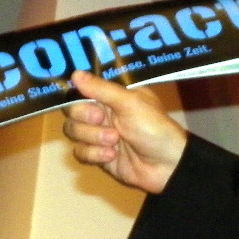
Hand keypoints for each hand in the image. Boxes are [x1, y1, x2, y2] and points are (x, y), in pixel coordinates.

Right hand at [62, 70, 187, 193]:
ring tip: (115, 142)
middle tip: (103, 121)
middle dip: (85, 118)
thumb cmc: (153, 127)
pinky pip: (79, 152)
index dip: (80, 96)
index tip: (92, 104)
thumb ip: (101, 89)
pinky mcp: (97, 155)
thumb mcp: (130, 103)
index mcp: (112, 95)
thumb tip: (75, 73)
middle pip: (72, 111)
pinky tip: (112, 156)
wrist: (165, 165)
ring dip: (93, 137)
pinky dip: (94, 154)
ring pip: (73, 132)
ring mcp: (98, 134)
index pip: (82, 89)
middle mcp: (102, 112)